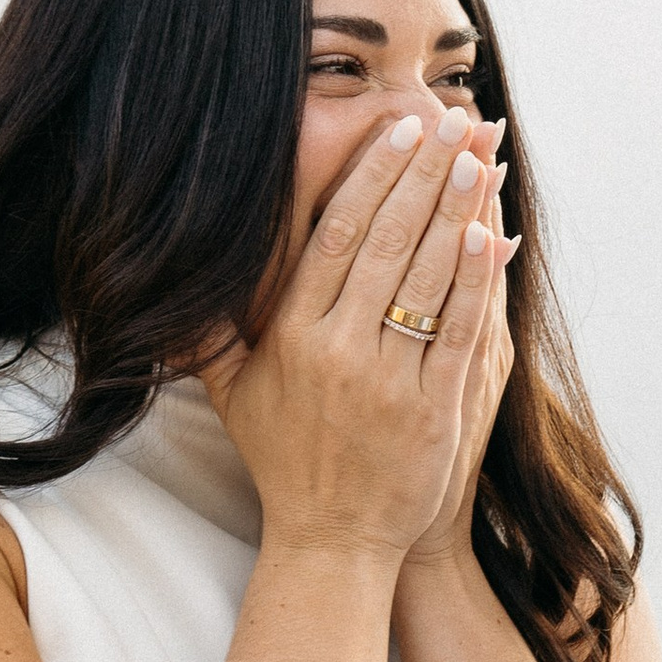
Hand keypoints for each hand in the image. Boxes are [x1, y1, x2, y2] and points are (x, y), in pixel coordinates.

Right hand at [199, 113, 502, 557]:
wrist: (333, 543)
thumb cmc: (286, 462)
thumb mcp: (231, 396)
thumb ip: (206, 334)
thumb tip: (168, 281)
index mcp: (292, 337)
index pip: (335, 236)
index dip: (370, 177)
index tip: (398, 130)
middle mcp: (338, 351)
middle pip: (387, 242)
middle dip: (424, 173)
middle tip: (453, 118)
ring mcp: (388, 381)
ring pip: (426, 278)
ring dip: (457, 210)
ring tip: (480, 156)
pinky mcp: (433, 412)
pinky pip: (458, 333)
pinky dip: (477, 284)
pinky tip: (494, 235)